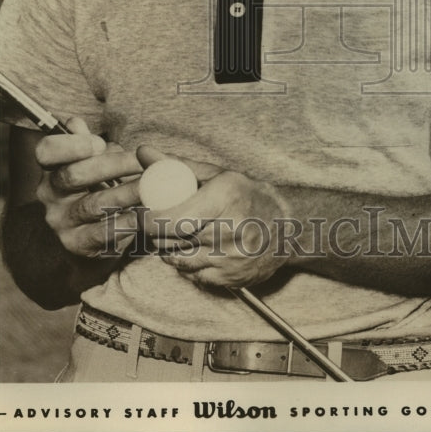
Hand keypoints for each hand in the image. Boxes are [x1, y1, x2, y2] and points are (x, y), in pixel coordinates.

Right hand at [36, 117, 142, 259]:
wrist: (92, 235)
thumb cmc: (97, 185)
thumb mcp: (90, 160)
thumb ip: (85, 141)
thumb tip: (76, 124)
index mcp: (51, 167)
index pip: (46, 151)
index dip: (71, 144)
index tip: (99, 143)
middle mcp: (50, 194)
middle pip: (74, 175)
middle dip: (112, 165)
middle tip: (141, 162)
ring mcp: (62, 221)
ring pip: (94, 204)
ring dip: (126, 193)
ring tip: (152, 186)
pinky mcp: (78, 244)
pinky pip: (104, 233)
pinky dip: (128, 221)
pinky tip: (146, 213)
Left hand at [137, 145, 292, 288]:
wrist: (288, 227)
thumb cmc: (248, 196)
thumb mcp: (217, 175)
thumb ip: (177, 165)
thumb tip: (143, 152)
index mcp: (223, 199)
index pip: (170, 220)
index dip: (148, 219)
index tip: (142, 212)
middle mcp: (228, 230)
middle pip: (170, 241)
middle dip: (155, 232)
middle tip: (155, 221)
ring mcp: (230, 259)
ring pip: (178, 260)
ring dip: (168, 248)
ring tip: (176, 233)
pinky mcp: (231, 279)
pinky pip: (192, 275)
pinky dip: (186, 263)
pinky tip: (194, 248)